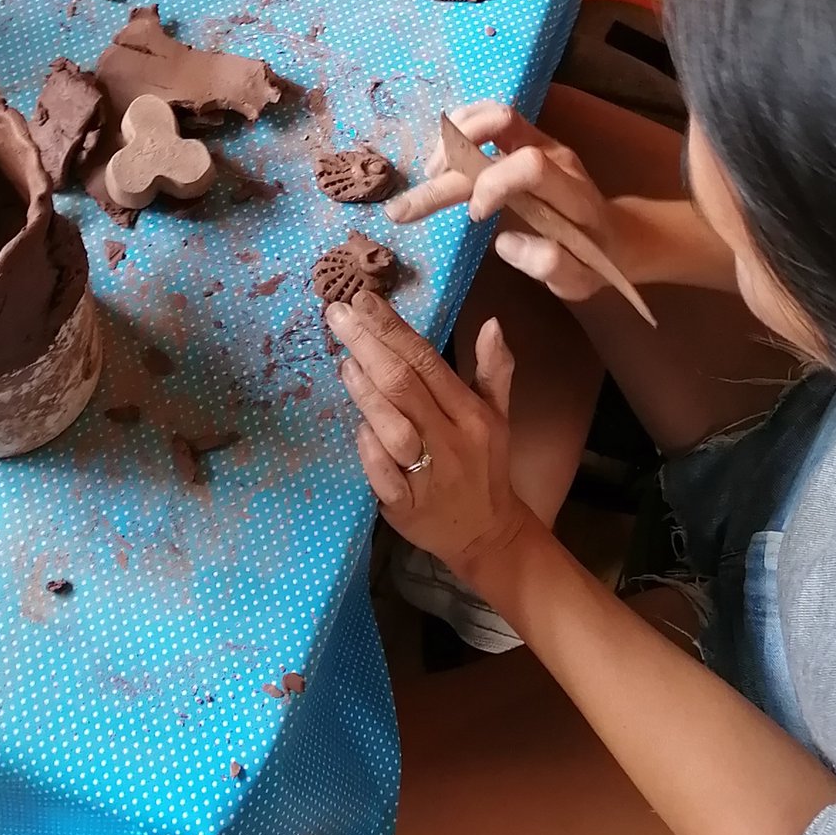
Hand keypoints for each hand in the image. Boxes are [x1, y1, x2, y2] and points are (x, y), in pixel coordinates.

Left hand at [326, 291, 530, 578]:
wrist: (488, 534)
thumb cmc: (485, 465)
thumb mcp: (499, 415)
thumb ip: (494, 369)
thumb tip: (491, 323)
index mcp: (470, 413)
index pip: (428, 361)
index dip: (394, 329)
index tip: (363, 299)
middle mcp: (450, 439)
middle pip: (405, 386)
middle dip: (369, 346)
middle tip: (336, 313)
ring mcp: (428, 475)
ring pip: (394, 428)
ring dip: (367, 394)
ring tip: (343, 361)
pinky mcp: (406, 506)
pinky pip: (383, 475)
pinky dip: (369, 450)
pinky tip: (356, 426)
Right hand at [386, 100, 628, 304]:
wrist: (613, 235)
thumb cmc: (591, 261)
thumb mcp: (577, 281)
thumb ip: (548, 265)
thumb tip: (504, 242)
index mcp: (571, 192)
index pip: (530, 165)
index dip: (493, 184)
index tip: (474, 217)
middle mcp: (555, 155)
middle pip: (498, 135)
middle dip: (446, 168)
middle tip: (403, 209)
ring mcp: (540, 141)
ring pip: (493, 113)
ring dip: (452, 139)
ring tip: (427, 175)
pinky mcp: (525, 138)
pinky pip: (490, 116)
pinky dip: (458, 130)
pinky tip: (439, 159)